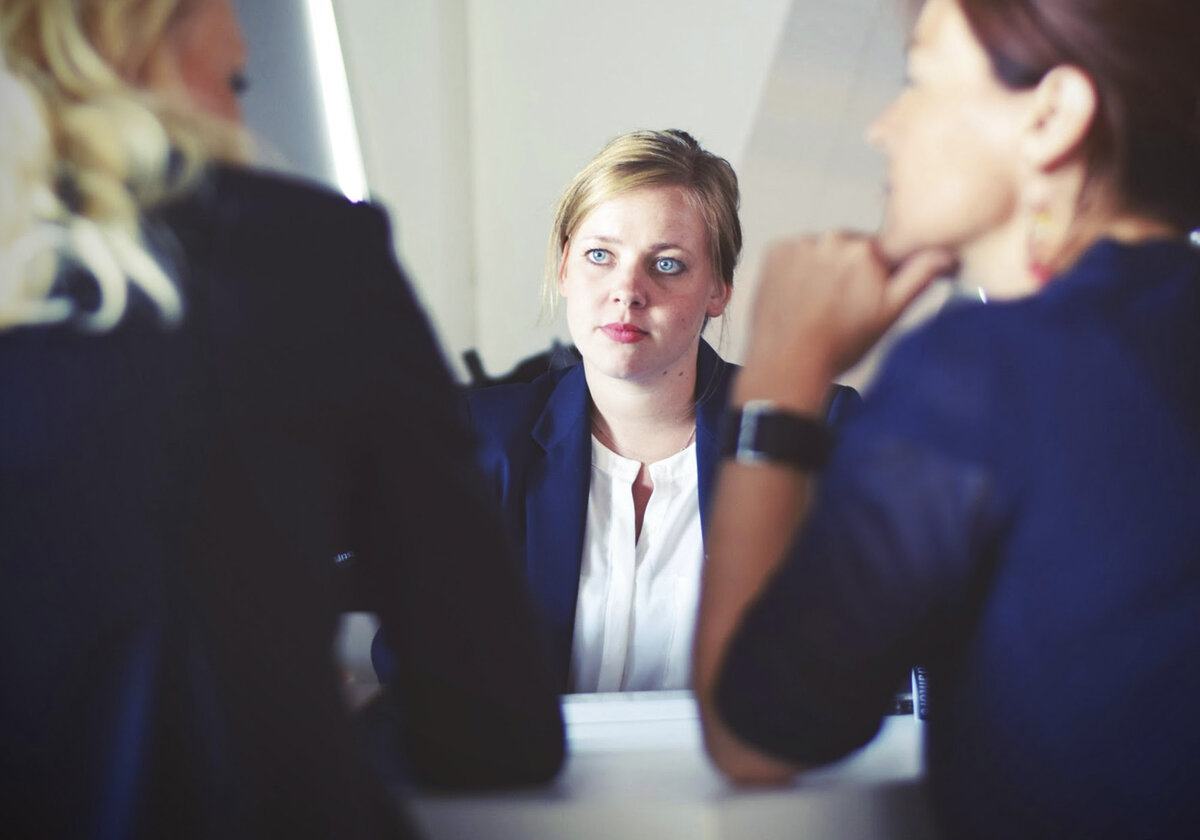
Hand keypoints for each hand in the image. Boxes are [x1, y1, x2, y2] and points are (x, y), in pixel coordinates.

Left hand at [738, 232, 953, 407]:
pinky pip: (793, 252)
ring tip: (816, 304)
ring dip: (821, 268)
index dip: (876, 274)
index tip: (865, 295)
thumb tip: (945, 253)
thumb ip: (920, 275)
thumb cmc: (839, 344)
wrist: (789, 363)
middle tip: (840, 305)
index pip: (880, 251)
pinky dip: (796, 269)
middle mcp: (832, 239)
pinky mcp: (775, 251)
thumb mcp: (890, 313)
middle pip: (849, 248)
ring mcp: (800, 244)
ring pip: (821, 250)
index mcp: (866, 250)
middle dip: (848, 270)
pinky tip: (798, 296)